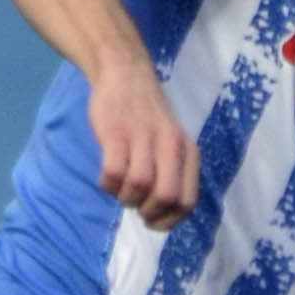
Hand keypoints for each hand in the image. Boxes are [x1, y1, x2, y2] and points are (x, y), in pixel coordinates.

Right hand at [85, 59, 196, 225]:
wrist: (125, 73)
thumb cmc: (147, 117)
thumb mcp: (172, 143)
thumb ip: (173, 173)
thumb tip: (161, 213)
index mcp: (187, 151)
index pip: (187, 202)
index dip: (169, 221)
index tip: (153, 220)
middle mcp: (170, 145)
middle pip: (166, 197)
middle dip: (148, 212)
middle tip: (136, 207)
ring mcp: (142, 138)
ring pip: (138, 186)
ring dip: (125, 198)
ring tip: (120, 188)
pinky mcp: (115, 133)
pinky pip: (112, 173)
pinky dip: (107, 185)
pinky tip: (107, 178)